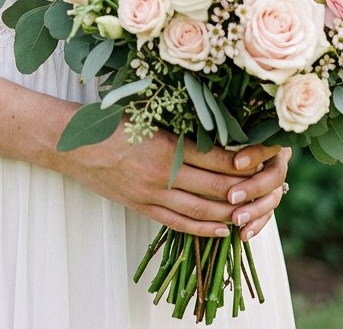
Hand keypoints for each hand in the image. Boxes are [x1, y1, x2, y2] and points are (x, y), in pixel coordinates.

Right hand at [56, 123, 290, 240]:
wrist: (72, 145)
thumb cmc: (109, 121)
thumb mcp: (147, 114)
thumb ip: (180, 125)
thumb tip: (219, 128)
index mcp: (167, 145)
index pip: (220, 158)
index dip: (248, 160)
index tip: (268, 155)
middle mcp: (163, 174)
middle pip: (218, 188)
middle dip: (247, 190)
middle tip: (270, 186)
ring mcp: (153, 195)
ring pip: (203, 210)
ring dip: (231, 213)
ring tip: (254, 212)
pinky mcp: (143, 208)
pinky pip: (180, 223)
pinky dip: (205, 228)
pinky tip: (223, 228)